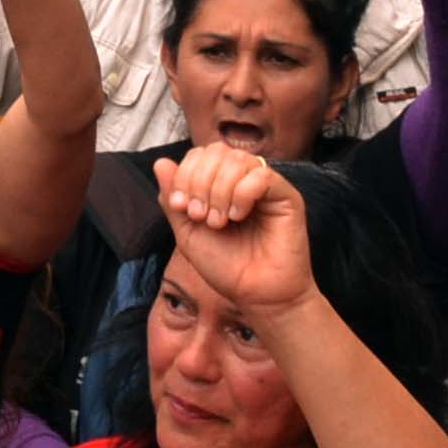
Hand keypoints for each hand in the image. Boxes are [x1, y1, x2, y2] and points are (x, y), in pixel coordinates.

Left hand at [154, 143, 316, 319]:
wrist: (256, 295)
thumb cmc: (227, 268)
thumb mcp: (188, 233)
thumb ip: (172, 199)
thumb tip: (160, 163)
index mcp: (220, 184)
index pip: (200, 154)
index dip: (185, 174)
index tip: (182, 207)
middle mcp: (244, 180)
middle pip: (217, 151)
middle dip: (199, 181)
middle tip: (200, 215)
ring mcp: (266, 186)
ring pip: (237, 159)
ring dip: (219, 190)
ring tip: (219, 221)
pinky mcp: (287, 196)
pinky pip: (262, 175)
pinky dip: (242, 194)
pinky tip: (237, 216)